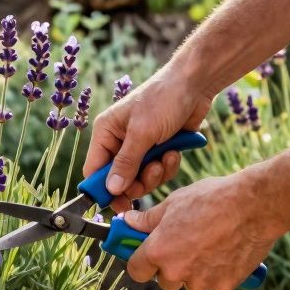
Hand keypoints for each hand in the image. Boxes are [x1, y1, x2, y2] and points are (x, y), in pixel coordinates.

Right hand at [84, 67, 213, 210]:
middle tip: (152, 174)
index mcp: (106, 132)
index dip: (103, 189)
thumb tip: (112, 189)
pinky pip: (158, 172)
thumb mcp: (142, 133)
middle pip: (119, 179)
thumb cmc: (163, 99)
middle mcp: (119, 141)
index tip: (119, 205)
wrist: (195, 85)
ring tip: (165, 157)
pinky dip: (167, 166)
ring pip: (141, 178)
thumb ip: (126, 163)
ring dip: (155, 174)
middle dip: (137, 181)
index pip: (94, 170)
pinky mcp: (158, 150)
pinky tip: (174, 152)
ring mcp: (140, 146)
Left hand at [120, 174, 279, 289]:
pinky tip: (226, 251)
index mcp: (158, 251)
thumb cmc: (212, 198)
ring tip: (208, 246)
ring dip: (193, 272)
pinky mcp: (225, 286)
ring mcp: (202, 281)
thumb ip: (147, 219)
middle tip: (183, 246)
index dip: (140, 263)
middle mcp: (177, 271)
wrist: (255, 205)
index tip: (146, 255)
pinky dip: (217, 272)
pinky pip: (214, 284)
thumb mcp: (173, 202)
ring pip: (189, 284)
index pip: (136, 271)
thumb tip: (128, 221)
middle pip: (164, 281)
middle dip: (169, 268)